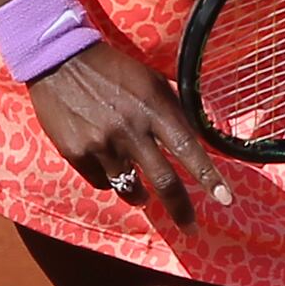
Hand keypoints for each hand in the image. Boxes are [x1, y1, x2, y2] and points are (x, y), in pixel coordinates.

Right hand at [25, 45, 232, 229]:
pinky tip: (108, 167)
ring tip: (143, 196)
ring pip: (130, 188)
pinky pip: (101, 181)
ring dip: (141, 196)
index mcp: (153, 108)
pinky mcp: (76, 152)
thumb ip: (171, 109)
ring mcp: (102, 143)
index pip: (188, 149)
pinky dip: (110, 179)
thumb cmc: (112, 69)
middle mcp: (130, 129)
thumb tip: (195, 138)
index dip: (209, 178)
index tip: (226, 201)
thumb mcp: (150, 80)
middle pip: (163, 181)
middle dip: (181, 209)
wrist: (58, 59)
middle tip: (190, 227)